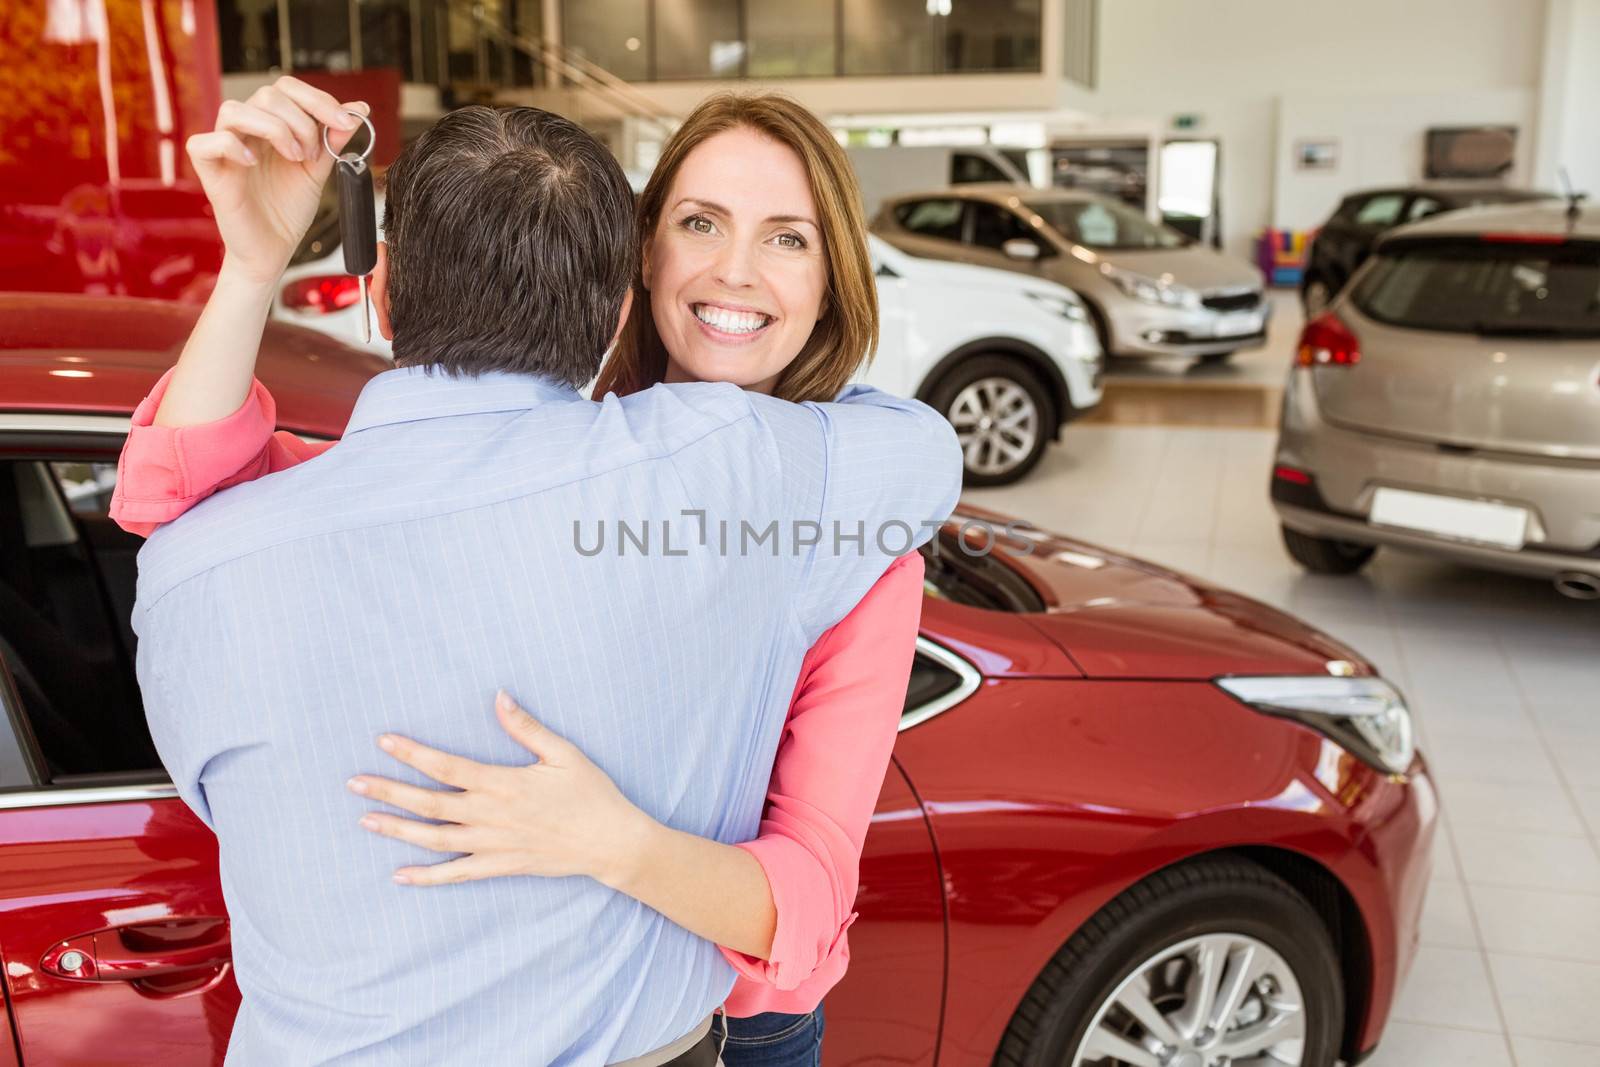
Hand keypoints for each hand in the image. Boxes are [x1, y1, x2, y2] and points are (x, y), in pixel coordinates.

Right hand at [187, 76, 368, 283]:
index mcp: (271, 125)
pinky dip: (231, 147)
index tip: (346, 122)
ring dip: (273, 129)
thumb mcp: (317, 171)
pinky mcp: (208, 170)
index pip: (287, 88)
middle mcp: (246, 131)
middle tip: (311, 155)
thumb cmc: (287, 211)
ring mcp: (224, 148)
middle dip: (300, 121)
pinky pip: (204, 142)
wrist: (272, 251)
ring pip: (234, 110)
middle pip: (266, 95)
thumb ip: (332, 141)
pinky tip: (253, 164)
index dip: (318, 99)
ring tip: (293, 158)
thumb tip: (359, 110)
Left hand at [347, 692, 656, 887]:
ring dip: (398, 830)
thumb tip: (498, 697)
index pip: (447, 766)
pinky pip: (457, 874)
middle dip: (389, 792)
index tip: (383, 742)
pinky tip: (400, 875)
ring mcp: (493, 844)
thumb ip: (526, 727)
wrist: (611, 842)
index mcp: (503, 783)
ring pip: (435, 838)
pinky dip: (427, 877)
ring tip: (365, 821)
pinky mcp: (501, 866)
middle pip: (429, 803)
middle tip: (354, 784)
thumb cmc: (591, 793)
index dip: (413, 754)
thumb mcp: (563, 753)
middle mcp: (491, 815)